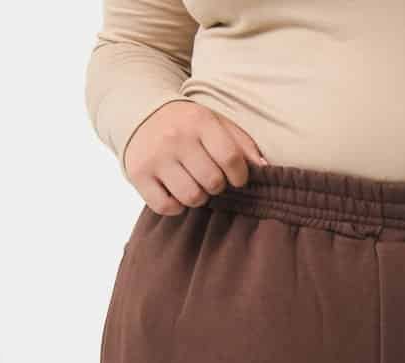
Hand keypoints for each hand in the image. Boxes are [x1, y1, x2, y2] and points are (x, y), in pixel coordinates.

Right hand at [125, 102, 265, 215]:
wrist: (140, 114)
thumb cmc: (188, 125)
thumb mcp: (216, 123)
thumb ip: (242, 143)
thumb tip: (265, 168)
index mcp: (199, 121)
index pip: (231, 159)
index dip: (240, 176)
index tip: (236, 177)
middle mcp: (175, 137)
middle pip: (213, 183)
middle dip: (216, 185)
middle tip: (209, 177)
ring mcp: (155, 157)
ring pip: (192, 197)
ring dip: (197, 196)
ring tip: (192, 182)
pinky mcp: (138, 174)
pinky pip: (167, 207)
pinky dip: (175, 205)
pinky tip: (174, 190)